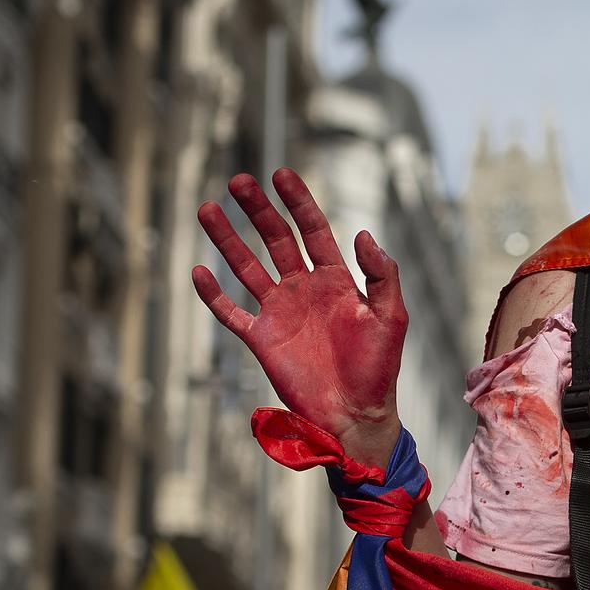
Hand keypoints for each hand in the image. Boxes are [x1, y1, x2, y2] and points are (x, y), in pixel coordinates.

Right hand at [193, 168, 407, 467]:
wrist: (356, 415)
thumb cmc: (378, 368)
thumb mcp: (390, 317)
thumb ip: (382, 275)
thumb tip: (362, 234)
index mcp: (336, 280)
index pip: (313, 230)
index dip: (298, 202)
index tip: (281, 174)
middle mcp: (304, 290)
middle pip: (277, 239)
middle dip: (259, 210)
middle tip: (239, 180)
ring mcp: (280, 312)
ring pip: (247, 267)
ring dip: (228, 239)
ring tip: (209, 209)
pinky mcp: (261, 338)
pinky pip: (230, 311)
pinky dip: (213, 294)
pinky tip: (198, 270)